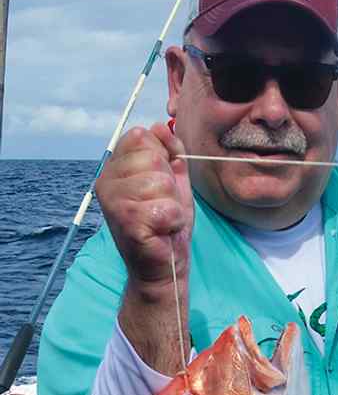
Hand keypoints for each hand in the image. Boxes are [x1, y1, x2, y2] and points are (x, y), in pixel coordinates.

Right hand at [95, 123, 193, 294]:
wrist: (164, 268)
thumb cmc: (166, 225)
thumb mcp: (173, 181)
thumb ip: (169, 152)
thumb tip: (161, 126)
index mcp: (114, 168)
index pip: (141, 137)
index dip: (162, 156)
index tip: (162, 182)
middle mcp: (106, 182)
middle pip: (152, 157)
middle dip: (169, 183)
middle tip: (162, 206)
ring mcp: (113, 202)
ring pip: (160, 182)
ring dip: (172, 204)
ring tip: (162, 219)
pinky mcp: (127, 223)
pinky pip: (166, 208)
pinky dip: (173, 221)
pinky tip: (163, 231)